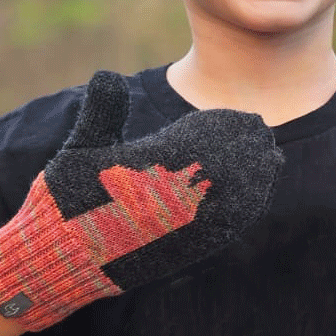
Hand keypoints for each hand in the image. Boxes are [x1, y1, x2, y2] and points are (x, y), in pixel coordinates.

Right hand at [0, 71, 283, 330]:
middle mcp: (180, 195)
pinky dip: (250, 206)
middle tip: (262, 132)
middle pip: (233, 164)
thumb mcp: (78, 150)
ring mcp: (190, 225)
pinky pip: (233, 225)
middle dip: (249, 146)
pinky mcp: (192, 249)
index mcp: (158, 166)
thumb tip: (107, 74)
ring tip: (270, 157)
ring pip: (241, 195)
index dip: (229, 125)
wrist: (65, 261)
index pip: (208, 138)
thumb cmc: (67, 203)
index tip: (245, 116)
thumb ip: (101, 112)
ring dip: (258, 174)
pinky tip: (258, 195)